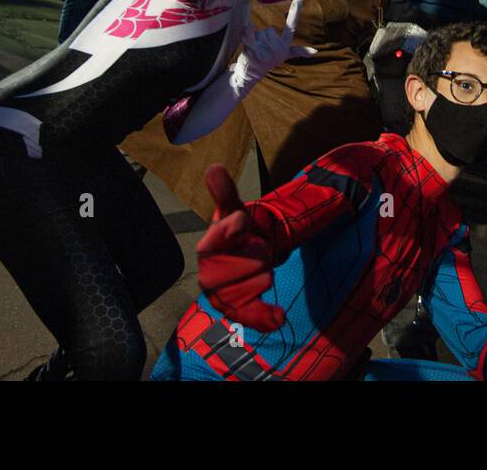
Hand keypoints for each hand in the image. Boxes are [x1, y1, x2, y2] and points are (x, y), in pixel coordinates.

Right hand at [196, 165, 285, 331]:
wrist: (248, 253)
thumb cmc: (239, 232)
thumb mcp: (235, 209)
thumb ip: (225, 192)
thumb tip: (214, 168)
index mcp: (207, 249)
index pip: (211, 244)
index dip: (227, 232)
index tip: (241, 221)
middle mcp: (209, 276)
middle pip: (230, 272)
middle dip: (253, 257)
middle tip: (261, 248)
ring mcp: (222, 295)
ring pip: (244, 293)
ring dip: (261, 277)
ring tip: (264, 267)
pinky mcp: (238, 310)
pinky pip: (248, 317)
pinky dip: (263, 318)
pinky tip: (279, 316)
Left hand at [232, 0, 316, 88]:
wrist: (251, 73)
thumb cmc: (268, 61)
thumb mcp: (285, 56)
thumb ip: (299, 51)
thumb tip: (315, 52)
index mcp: (285, 46)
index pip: (291, 27)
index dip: (295, 13)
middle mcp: (277, 49)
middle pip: (268, 29)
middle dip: (262, 36)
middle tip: (261, 48)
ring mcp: (266, 51)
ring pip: (259, 32)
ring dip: (253, 38)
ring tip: (254, 49)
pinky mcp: (254, 51)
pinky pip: (249, 34)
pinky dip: (247, 30)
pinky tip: (247, 29)